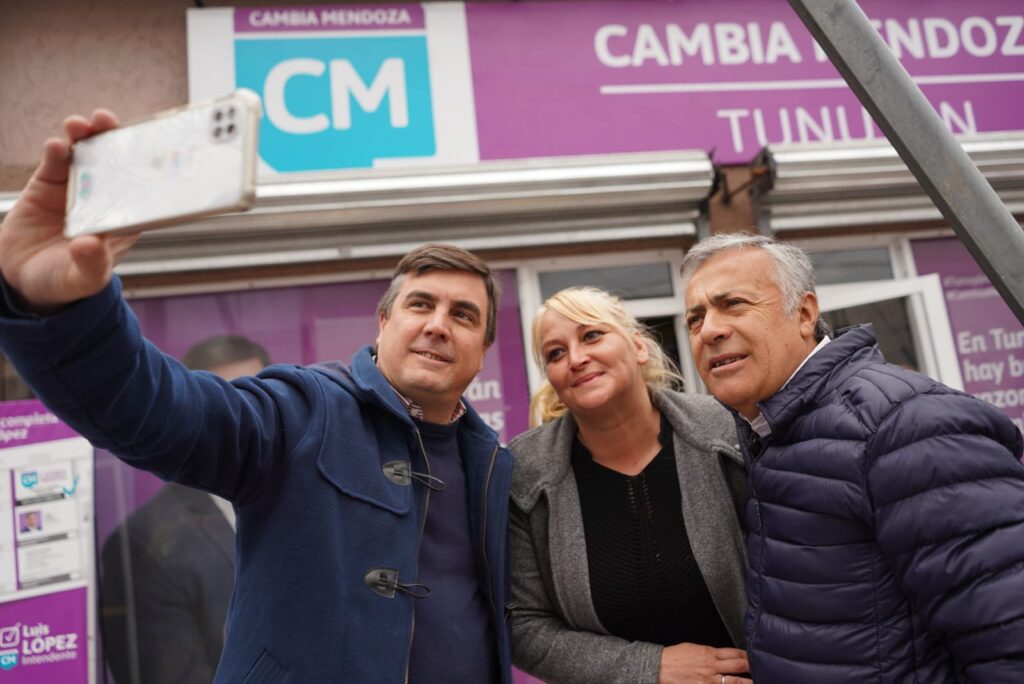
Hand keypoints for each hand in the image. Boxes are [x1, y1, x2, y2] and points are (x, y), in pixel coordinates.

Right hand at [0, 110, 139, 313]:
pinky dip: (55, 153)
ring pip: (84, 156)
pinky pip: (54, 164)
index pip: (141, 188)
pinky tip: (56, 145)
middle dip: (113, 140)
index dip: (145, 165)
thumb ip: (90, 263)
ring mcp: (75, 189)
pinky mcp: (47, 186)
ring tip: (81, 125)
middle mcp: (103, 199)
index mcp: (123, 220)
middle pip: (113, 163)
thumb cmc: (66, 281)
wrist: (25, 280)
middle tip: (108, 122)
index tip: (147, 144)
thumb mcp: (83, 279)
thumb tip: (90, 244)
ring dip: (84, 137)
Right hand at [657, 642, 751, 683]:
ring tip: (758, 682)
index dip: (747, 656)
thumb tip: (722, 656)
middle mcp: (712, 667)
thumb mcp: (693, 648)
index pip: (734, 653)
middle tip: (765, 670)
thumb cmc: (673, 658)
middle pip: (738, 666)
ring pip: (735, 682)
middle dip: (753, 668)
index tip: (755, 658)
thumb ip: (709, 653)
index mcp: (709, 653)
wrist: (659, 668)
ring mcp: (709, 681)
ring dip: (748, 682)